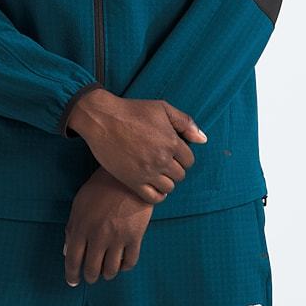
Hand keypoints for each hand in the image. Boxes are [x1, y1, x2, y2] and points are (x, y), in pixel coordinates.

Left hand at [63, 166, 153, 286]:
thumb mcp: (79, 203)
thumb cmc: (100, 187)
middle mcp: (97, 236)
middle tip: (92, 275)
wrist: (126, 175)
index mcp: (81, 227)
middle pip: (92, 269)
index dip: (71, 274)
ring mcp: (117, 238)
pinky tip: (122, 262)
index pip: (73, 260)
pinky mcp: (135, 237)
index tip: (73, 281)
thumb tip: (66, 251)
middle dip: (91, 276)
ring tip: (107, 270)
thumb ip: (72, 227)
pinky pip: (130, 262)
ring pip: (111, 270)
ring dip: (107, 273)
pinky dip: (125, 266)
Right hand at [67, 90, 206, 204]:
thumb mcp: (162, 108)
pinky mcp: (133, 181)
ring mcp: (148, 172)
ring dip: (165, 181)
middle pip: (180, 175)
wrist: (102, 119)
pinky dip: (157, 195)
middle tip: (162, 161)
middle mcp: (162, 159)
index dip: (182, 156)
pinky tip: (152, 185)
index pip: (189, 160)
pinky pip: (153, 198)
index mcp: (171, 141)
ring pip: (168, 187)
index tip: (171, 152)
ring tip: (156, 172)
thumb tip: (203, 139)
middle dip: (174, 168)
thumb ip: (185, 122)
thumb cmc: (132, 111)